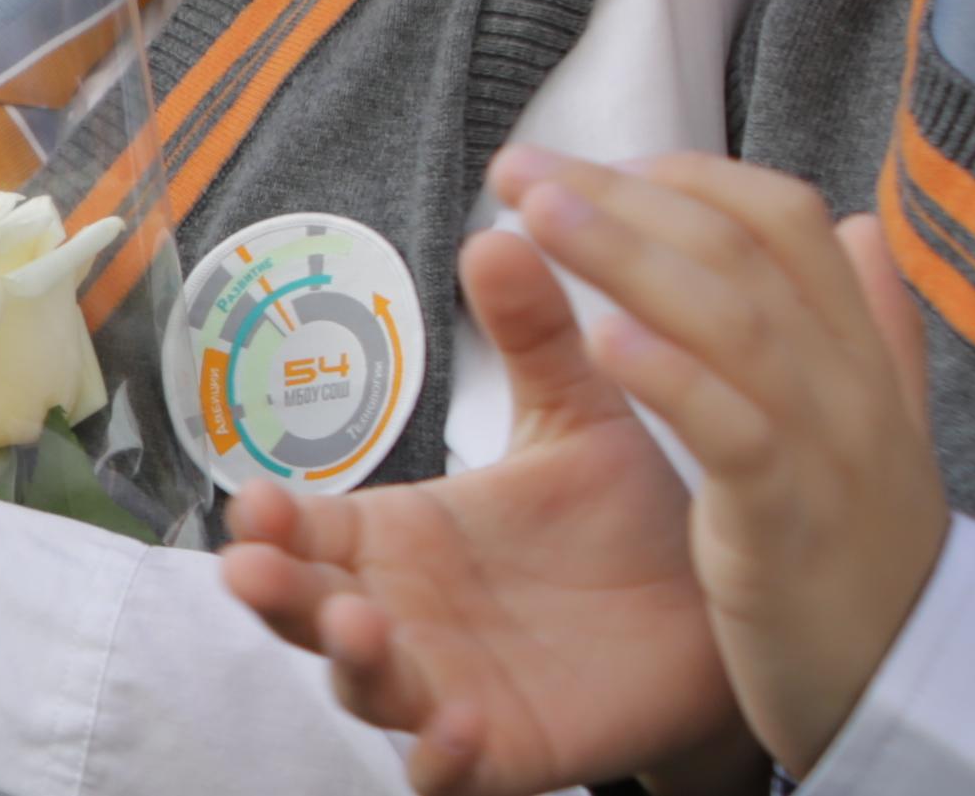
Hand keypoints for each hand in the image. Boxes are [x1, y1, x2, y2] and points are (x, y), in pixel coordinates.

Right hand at [220, 227, 757, 795]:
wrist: (720, 611)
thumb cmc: (625, 518)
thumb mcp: (578, 415)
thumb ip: (537, 334)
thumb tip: (500, 232)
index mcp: (400, 537)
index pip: (308, 530)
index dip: (272, 521)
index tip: (255, 500)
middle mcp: (405, 615)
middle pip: (306, 612)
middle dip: (274, 595)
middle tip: (255, 569)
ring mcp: (444, 687)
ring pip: (365, 691)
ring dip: (352, 666)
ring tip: (364, 631)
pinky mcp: (502, 751)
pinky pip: (448, 771)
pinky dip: (438, 759)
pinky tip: (454, 730)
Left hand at [493, 149, 948, 778]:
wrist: (913, 692)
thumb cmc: (868, 556)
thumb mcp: (877, 432)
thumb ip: (872, 329)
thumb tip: (863, 228)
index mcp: (861, 351)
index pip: (781, 217)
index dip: (682, 176)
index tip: (587, 165)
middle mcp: (851, 383)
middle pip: (742, 248)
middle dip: (624, 194)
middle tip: (520, 166)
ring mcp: (827, 451)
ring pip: (736, 319)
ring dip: (627, 255)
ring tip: (537, 213)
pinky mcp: (789, 525)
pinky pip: (736, 432)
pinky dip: (673, 376)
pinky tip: (602, 341)